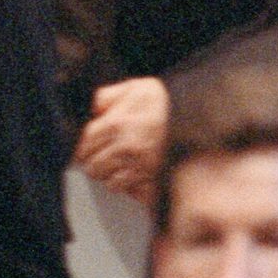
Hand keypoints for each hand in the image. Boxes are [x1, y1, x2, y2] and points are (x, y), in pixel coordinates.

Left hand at [74, 77, 168, 202]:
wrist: (195, 117)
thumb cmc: (163, 102)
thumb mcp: (133, 88)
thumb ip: (105, 97)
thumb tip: (87, 108)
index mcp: (116, 124)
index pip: (82, 145)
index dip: (83, 145)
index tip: (89, 142)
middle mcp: (124, 148)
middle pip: (91, 166)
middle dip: (93, 160)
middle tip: (103, 152)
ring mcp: (137, 167)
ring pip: (106, 181)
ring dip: (108, 173)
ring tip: (118, 160)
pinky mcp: (149, 179)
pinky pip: (125, 189)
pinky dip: (124, 182)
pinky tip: (130, 170)